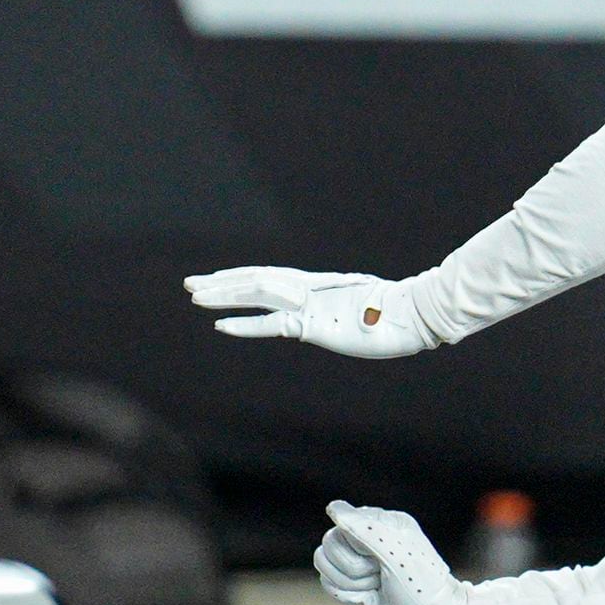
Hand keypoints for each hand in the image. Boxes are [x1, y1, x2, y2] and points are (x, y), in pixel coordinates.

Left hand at [187, 265, 437, 358]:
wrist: (415, 314)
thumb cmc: (396, 316)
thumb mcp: (362, 310)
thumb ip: (345, 310)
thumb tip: (347, 315)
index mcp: (315, 286)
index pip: (267, 278)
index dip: (238, 278)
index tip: (213, 280)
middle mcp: (307, 289)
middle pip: (254, 281)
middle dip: (220, 282)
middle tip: (190, 284)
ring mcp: (309, 304)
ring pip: (257, 294)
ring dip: (224, 295)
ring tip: (195, 296)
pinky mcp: (314, 325)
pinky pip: (273, 325)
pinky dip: (245, 325)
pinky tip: (220, 326)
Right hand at [312, 501, 467, 604]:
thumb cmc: (421, 589)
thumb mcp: (396, 557)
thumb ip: (364, 530)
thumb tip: (333, 507)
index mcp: (384, 522)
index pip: (344, 524)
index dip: (356, 548)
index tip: (379, 561)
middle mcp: (369, 536)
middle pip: (330, 544)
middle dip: (353, 569)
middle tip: (380, 577)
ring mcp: (360, 558)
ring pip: (324, 561)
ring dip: (348, 583)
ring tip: (376, 588)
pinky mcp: (353, 580)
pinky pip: (327, 580)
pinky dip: (344, 594)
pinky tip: (369, 599)